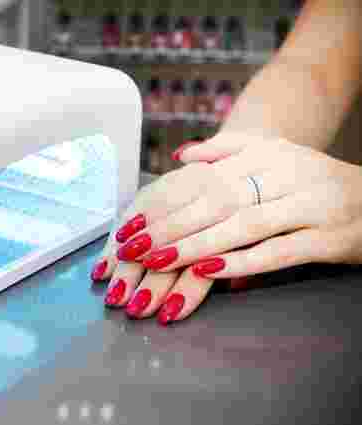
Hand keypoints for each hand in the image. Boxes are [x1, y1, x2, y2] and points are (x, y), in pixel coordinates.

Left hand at [92, 132, 361, 324]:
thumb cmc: (312, 180)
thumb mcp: (275, 155)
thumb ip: (227, 150)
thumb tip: (180, 156)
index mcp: (269, 154)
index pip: (205, 180)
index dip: (166, 203)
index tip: (132, 224)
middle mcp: (289, 174)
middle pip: (219, 200)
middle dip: (171, 226)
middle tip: (134, 248)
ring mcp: (312, 205)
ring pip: (244, 226)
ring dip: (196, 245)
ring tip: (159, 260)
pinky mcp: (330, 238)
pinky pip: (279, 252)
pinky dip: (241, 263)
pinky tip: (209, 272)